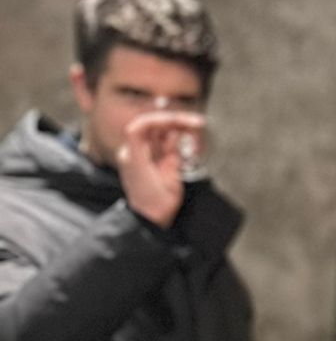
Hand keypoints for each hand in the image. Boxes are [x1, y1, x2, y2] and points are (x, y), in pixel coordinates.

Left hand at [116, 110, 203, 228]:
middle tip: (197, 123)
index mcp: (133, 156)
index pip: (140, 126)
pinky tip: (188, 143)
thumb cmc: (156, 205)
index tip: (180, 121)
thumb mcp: (169, 180)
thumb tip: (177, 133)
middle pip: (153, 127)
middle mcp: (134, 152)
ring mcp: (141, 156)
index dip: (159, 118)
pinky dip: (175, 141)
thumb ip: (172, 154)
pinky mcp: (150, 160)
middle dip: (175, 122)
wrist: (150, 222)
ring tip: (196, 130)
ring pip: (158, 133)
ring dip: (177, 130)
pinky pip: (162, 144)